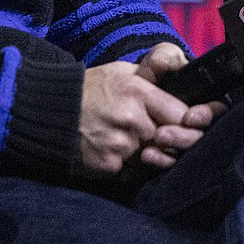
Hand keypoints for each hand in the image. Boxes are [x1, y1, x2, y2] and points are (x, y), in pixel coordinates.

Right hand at [79, 43, 219, 174]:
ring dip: (154, 154)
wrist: (49, 112)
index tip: (195, 122)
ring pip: (156, 158)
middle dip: (176, 141)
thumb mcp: (124, 71)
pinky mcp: (108, 166)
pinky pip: (135, 172)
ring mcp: (120, 146)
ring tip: (140, 143)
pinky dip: (133, 166)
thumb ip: (157, 74)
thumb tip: (185, 73)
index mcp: (139, 93)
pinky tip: (122, 154)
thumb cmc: (92, 89)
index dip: (193, 122)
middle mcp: (132, 120)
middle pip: (173, 140)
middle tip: (168, 137)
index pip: (184, 115)